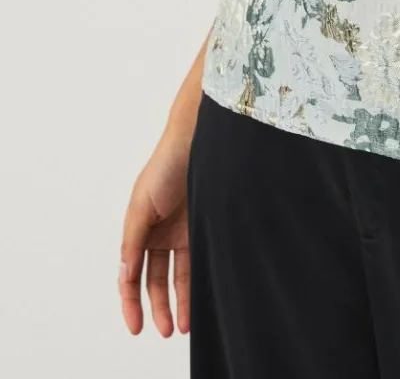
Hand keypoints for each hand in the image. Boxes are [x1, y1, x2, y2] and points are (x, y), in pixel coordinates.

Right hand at [118, 117, 195, 336]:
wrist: (199, 140)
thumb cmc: (165, 166)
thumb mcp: (142, 204)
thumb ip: (132, 240)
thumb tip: (123, 275)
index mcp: (138, 228)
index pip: (131, 274)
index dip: (131, 302)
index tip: (135, 327)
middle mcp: (159, 233)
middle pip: (155, 280)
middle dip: (158, 307)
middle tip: (166, 331)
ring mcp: (182, 231)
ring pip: (178, 275)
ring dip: (180, 301)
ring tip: (185, 326)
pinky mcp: (204, 226)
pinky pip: (199, 260)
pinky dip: (197, 281)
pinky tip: (202, 299)